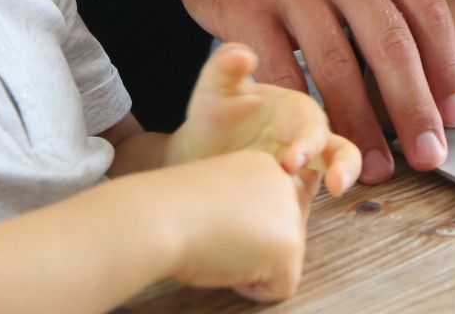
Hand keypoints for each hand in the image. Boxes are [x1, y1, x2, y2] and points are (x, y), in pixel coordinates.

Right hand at [161, 150, 314, 301]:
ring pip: (283, 260)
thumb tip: (259, 230)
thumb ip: (245, 201)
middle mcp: (284, 183)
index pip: (273, 208)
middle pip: (283, 233)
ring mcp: (291, 214)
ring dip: (253, 265)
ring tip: (220, 245)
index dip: (246, 226)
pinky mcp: (290, 248)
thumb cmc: (175, 208)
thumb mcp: (218, 192)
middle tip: (216, 234)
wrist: (163, 217)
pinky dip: (253, 288)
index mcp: (264, 165)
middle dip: (255, 246)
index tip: (219, 222)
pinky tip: (227, 263)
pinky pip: (280, 286)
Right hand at [168, 0, 454, 183]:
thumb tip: (432, 62)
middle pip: (389, 43)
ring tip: (374, 166)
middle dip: (414, 107)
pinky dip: (300, 114)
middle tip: (429, 155)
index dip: (446, 67)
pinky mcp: (245, 6)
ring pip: (337, 66)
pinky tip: (314, 141)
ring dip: (360, 126)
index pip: (427, 9)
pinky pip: (281, 73)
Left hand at [168, 43, 360, 196]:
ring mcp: (306, 170)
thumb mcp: (215, 89)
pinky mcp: (296, 196)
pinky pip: (309, 204)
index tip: (291, 160)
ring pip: (336, 174)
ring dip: (340, 182)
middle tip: (336, 183)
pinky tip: (292, 225)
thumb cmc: (213, 116)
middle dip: (344, 165)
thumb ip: (226, 66)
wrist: (197, 155)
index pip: (314, 123)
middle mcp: (308, 139)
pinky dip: (307, 213)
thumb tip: (244, 55)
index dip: (308, 141)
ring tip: (334, 196)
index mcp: (296, 111)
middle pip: (341, 149)